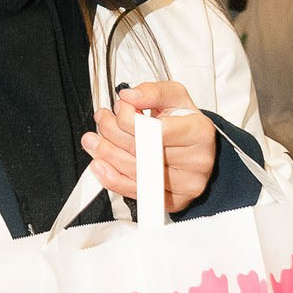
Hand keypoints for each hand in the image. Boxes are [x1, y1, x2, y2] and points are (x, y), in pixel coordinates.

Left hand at [80, 80, 218, 212]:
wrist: (198, 149)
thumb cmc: (186, 124)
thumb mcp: (175, 97)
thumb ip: (152, 92)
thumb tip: (129, 96)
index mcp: (199, 131)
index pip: (157, 129)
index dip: (129, 119)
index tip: (120, 109)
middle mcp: (196, 160)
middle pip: (142, 150)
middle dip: (112, 133)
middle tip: (102, 121)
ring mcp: (185, 184)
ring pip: (135, 171)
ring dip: (106, 154)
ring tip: (93, 140)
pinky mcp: (173, 201)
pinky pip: (135, 192)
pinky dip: (112, 179)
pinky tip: (100, 164)